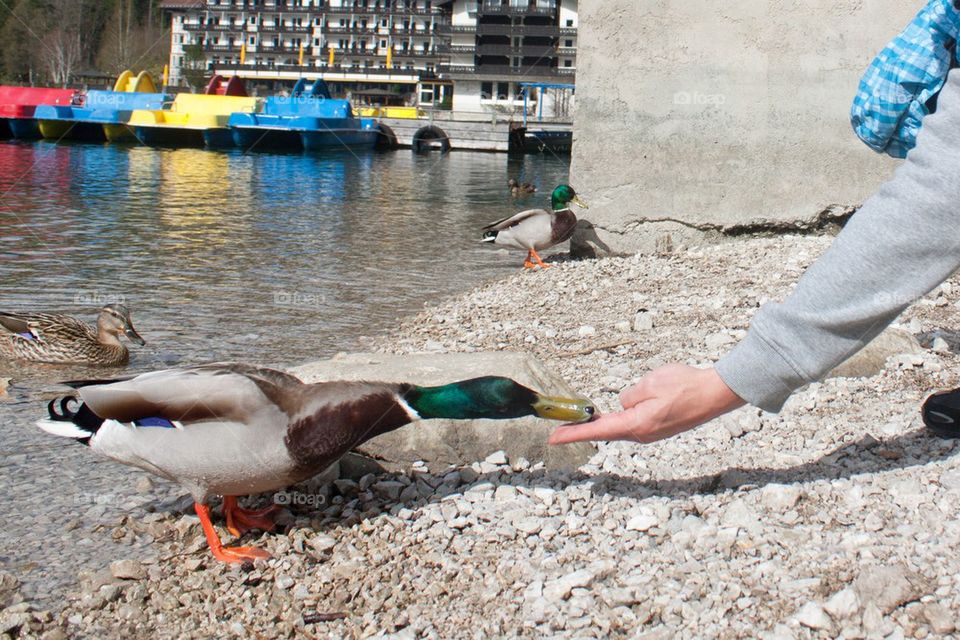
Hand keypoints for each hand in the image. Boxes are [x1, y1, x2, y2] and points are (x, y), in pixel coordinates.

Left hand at [549, 364, 745, 443]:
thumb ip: (629, 395)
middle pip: (606, 432)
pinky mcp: (659, 428)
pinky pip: (634, 422)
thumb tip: (623, 403)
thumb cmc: (685, 386)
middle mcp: (642, 434)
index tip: (553, 438)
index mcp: (637, 424)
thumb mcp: (650, 384)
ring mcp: (652, 433)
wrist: (716, 394)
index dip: (573, 434)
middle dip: (583, 429)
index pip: (597, 430)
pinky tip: (622, 410)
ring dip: (605, 422)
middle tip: (560, 430)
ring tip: (587, 419)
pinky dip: (622, 418)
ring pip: (621, 425)